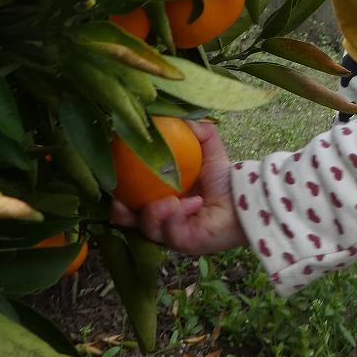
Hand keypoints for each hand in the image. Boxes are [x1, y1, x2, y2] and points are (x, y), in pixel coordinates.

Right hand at [109, 120, 246, 254]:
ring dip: (154, 213)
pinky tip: (193, 203)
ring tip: (171, 200)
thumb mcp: (208, 148)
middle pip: (128, 222)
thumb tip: (178, 113)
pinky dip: (178, 215)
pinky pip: (171, 231)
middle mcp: (161, 217)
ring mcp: (170, 233)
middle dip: (119, 213)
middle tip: (120, 202)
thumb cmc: (223, 177)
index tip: (112, 178)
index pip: (129, 199)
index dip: (117, 192)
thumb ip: (197, 129)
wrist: (244, 198)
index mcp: (159, 197)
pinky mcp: (183, 243)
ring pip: (147, 228)